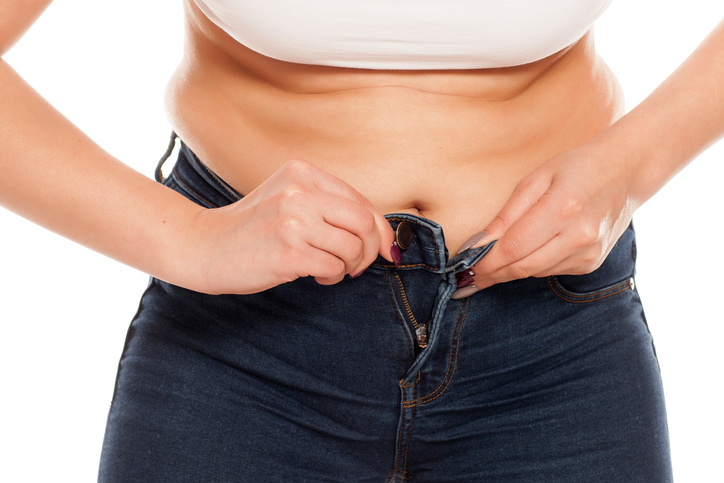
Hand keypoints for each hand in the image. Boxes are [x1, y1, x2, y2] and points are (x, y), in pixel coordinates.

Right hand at [183, 159, 395, 293]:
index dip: (380, 228)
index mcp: (302, 173)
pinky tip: (315, 276)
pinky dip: (331, 277)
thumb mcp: (289, 199)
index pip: (360, 200)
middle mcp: (299, 192)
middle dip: (371, 249)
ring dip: (348, 266)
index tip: (385, 247)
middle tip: (358, 264)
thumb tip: (382, 233)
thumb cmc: (253, 228)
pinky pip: (333, 268)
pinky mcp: (288, 252)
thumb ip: (329, 206)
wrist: (205, 246)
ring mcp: (292, 221)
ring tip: (328, 268)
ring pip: (352, 248)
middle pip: (363, 222)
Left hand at [455, 142, 640, 296]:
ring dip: (510, 270)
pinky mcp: (592, 262)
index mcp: (562, 208)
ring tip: (490, 265)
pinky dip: (534, 264)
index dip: (486, 260)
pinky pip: (551, 270)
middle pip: (522, 266)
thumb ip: (507, 214)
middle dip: (492, 273)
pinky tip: (529, 252)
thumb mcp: (536, 178)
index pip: (513, 247)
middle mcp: (579, 236)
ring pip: (535, 272)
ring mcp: (588, 252)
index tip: (464, 266)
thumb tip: (479, 244)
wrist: (626, 172)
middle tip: (469, 276)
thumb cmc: (576, 168)